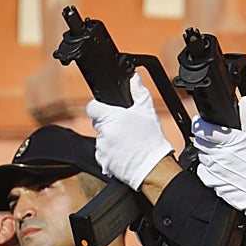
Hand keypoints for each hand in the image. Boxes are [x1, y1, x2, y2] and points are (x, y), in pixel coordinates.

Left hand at [86, 73, 173, 189]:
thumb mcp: (148, 111)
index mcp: (111, 117)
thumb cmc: (151, 140)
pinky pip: (103, 154)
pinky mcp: (103, 162)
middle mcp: (104, 132)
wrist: (153, 168)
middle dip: (108, 124)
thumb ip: (138, 91)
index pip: (92, 107)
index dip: (99, 107)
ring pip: (101, 139)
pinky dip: (110, 154)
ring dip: (110, 140)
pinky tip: (124, 153)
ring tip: (127, 143)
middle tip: (124, 129)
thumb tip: (134, 77)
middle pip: (98, 123)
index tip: (106, 111)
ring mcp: (102, 148)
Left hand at [193, 97, 245, 233]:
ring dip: (207, 152)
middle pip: (199, 141)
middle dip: (204, 137)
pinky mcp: (212, 182)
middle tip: (216, 139)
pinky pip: (202, 171)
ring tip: (222, 154)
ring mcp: (214, 169)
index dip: (199, 123)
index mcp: (230, 141)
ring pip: (200, 155)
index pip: (203, 128)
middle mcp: (219, 155)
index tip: (200, 122)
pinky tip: (220, 167)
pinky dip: (207, 168)